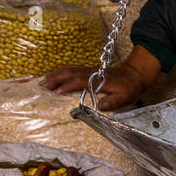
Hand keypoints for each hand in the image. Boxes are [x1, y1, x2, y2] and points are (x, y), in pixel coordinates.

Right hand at [43, 46, 161, 109]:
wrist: (134, 74)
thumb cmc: (129, 87)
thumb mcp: (125, 97)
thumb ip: (113, 102)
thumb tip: (100, 106)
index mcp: (97, 80)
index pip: (78, 81)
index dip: (67, 86)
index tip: (56, 93)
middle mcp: (90, 73)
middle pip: (68, 72)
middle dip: (54, 79)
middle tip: (41, 87)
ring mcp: (88, 70)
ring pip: (67, 69)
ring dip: (54, 75)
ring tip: (42, 83)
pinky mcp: (87, 70)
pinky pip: (70, 69)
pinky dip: (60, 73)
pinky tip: (53, 78)